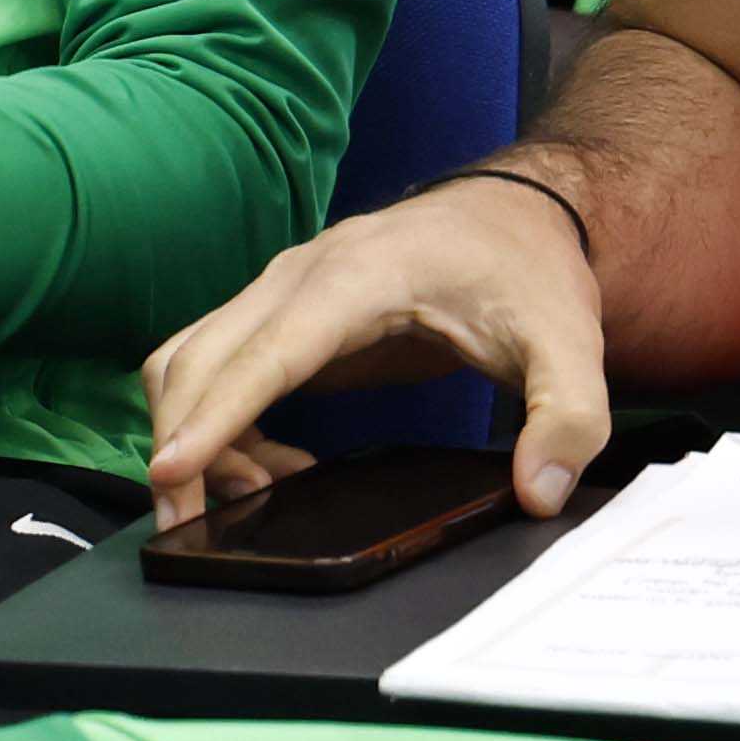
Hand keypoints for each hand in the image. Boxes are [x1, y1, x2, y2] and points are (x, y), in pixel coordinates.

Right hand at [143, 173, 609, 527]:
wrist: (513, 212)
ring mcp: (282, 290)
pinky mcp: (282, 314)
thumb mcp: (568, 343)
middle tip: (194, 527)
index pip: (268, 351)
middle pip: (201, 358)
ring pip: (190, 358)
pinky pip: (214, 364)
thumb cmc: (529, 271)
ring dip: (190, 430)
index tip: (171, 468)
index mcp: (360, 278)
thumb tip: (540, 490)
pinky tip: (270, 469)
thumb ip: (567, 415)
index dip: (216, 412)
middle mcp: (301, 275)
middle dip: (180, 442)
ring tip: (244, 500)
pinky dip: (215, 420)